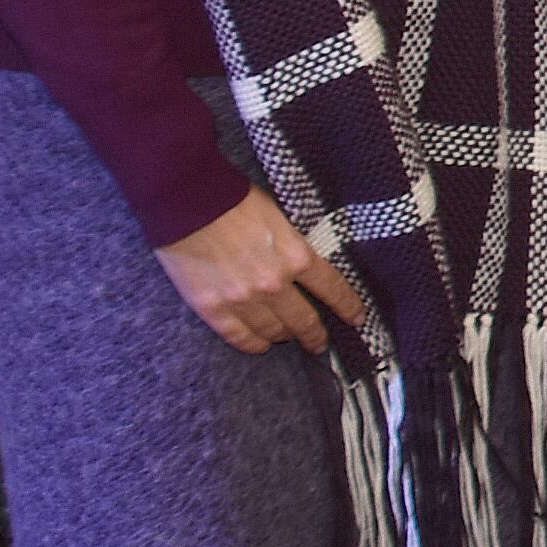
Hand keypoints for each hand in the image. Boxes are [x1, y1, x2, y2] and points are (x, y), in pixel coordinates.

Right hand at [154, 189, 367, 356]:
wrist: (189, 204)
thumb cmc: (235, 202)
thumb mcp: (280, 218)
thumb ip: (292, 246)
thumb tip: (302, 263)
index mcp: (296, 256)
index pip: (332, 289)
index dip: (347, 307)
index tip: (357, 319)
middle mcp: (274, 284)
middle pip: (304, 319)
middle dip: (316, 334)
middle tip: (320, 342)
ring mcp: (243, 300)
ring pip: (273, 331)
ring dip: (284, 337)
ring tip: (288, 339)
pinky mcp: (213, 309)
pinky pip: (239, 336)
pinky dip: (253, 344)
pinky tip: (260, 345)